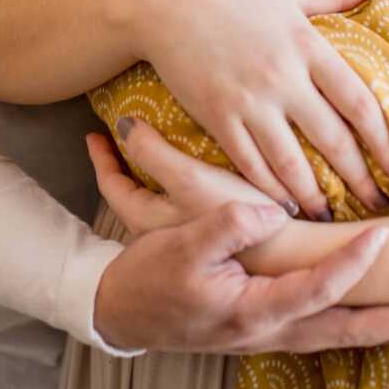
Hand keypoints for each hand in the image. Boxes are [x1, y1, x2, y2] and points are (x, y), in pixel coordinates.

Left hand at [88, 125, 270, 234]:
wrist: (294, 264)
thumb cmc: (235, 220)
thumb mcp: (188, 180)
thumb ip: (152, 152)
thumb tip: (123, 124)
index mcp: (148, 219)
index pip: (113, 185)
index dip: (102, 157)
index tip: (94, 135)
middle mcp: (163, 234)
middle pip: (134, 195)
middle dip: (126, 166)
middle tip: (120, 140)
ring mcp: (190, 238)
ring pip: (160, 203)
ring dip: (155, 178)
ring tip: (158, 153)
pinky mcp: (217, 240)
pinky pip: (187, 209)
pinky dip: (183, 189)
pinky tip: (201, 176)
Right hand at [89, 130, 388, 353]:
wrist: (121, 313)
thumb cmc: (149, 278)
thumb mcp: (181, 244)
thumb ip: (230, 226)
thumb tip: (276, 213)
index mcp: (252, 310)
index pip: (318, 287)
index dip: (353, 263)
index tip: (383, 235)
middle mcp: (268, 331)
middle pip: (346, 329)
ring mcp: (268, 336)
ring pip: (340, 335)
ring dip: (384, 328)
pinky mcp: (263, 330)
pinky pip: (323, 332)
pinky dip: (357, 327)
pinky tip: (371, 318)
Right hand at [131, 0, 388, 218]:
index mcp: (305, 44)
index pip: (358, 102)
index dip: (385, 141)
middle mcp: (282, 77)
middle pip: (333, 140)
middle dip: (359, 179)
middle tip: (377, 206)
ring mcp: (248, 100)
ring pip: (291, 162)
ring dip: (314, 196)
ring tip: (328, 217)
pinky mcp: (216, 115)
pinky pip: (248, 162)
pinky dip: (268, 189)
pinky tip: (281, 205)